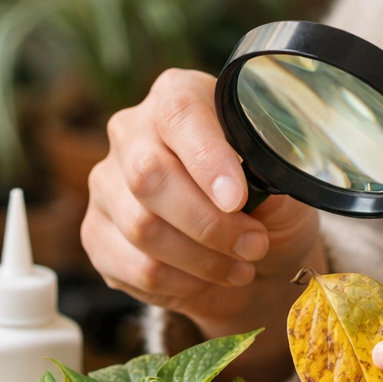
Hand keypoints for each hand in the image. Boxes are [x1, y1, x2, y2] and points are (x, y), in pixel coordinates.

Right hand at [82, 69, 323, 380]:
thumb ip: (271, 177)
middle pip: (149, 175)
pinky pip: (133, 266)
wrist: (251, 260)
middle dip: (209, 223)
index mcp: (179, 97)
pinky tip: (206, 281)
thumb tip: (259, 184)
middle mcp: (132, 133)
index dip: (208, 159)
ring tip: (241, 268)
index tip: (238, 199)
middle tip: (254, 245)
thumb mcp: (284, 186)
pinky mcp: (98, 234)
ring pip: (142, 228)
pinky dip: (180, 284)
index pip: (180, 115)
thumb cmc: (268, 209)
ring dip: (202, 260)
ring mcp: (107, 184)